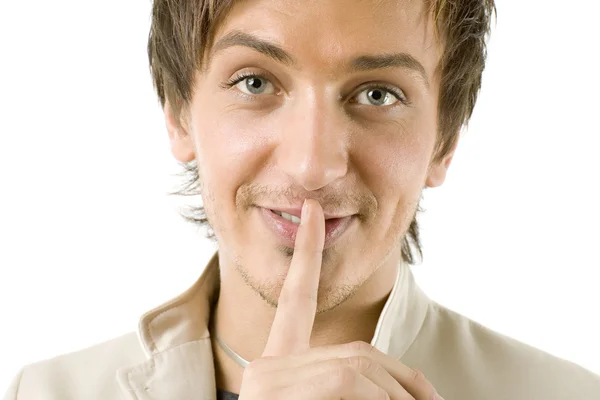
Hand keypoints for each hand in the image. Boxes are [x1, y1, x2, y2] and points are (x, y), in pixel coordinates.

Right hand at [237, 199, 442, 399]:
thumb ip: (355, 380)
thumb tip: (418, 389)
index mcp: (280, 364)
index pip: (296, 300)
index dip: (307, 253)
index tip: (313, 211)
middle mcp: (266, 366)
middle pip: (355, 354)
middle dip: (403, 380)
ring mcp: (265, 379)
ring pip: (357, 367)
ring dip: (400, 397)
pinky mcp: (270, 392)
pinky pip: (345, 383)